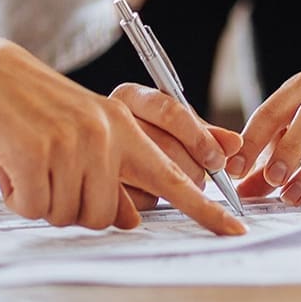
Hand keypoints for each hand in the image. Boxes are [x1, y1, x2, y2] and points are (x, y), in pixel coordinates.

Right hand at [0, 28, 245, 235]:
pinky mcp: (33, 153)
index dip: (205, 209)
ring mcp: (71, 143)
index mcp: (121, 126)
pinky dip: (14, 197)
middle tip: (44, 176)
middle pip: (104, 217)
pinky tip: (5, 165)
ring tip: (23, 162)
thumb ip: (109, 171)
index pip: (174, 175)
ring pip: (67, 216)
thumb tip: (129, 219)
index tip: (236, 232)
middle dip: (71, 210)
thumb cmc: (24, 105)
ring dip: (39, 201)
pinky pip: (33, 208)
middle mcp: (105, 134)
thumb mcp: (77, 130)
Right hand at [105, 84, 242, 210]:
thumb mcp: (163, 122)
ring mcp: (95, 151)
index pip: (171, 112)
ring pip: (152, 179)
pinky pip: (131, 202)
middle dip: (195, 170)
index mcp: (131, 97)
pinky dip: (146, 204)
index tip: (218, 159)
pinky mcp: (94, 182)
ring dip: (175, 190)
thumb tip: (234, 146)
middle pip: (167, 149)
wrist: (66, 131)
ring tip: (175, 188)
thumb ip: (200, 131)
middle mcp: (111, 120)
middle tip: (203, 179)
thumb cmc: (126, 129)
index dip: (200, 138)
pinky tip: (144, 195)